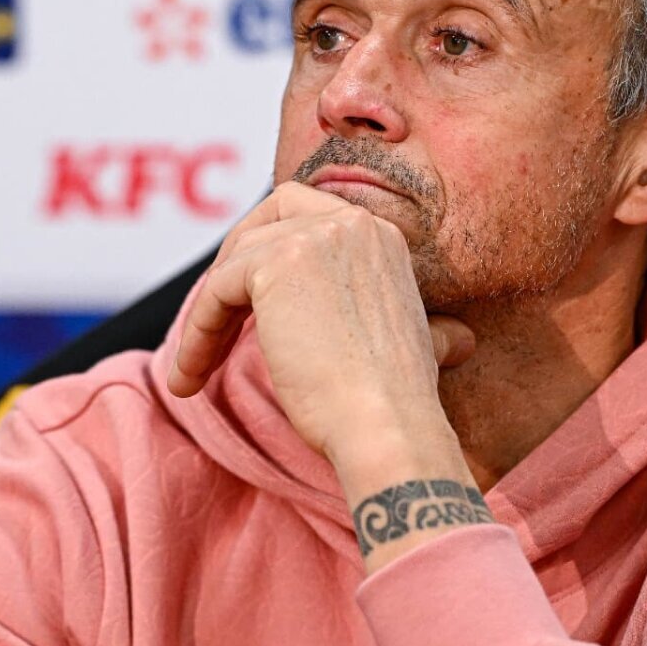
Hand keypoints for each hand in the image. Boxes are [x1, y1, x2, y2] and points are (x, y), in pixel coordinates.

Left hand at [167, 182, 474, 469]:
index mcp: (382, 236)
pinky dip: (197, 332)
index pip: (307, 217)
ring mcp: (316, 237)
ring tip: (194, 369)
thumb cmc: (394, 405)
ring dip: (207, 316)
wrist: (387, 428)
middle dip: (235, 263)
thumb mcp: (414, 344)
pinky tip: (189, 378)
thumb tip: (458, 339)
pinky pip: (215, 290)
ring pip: (235, 260)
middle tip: (214, 322)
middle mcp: (353, 223)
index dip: (271, 254)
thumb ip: (413, 324)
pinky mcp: (276, 264)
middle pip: (268, 218)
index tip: (249, 306)